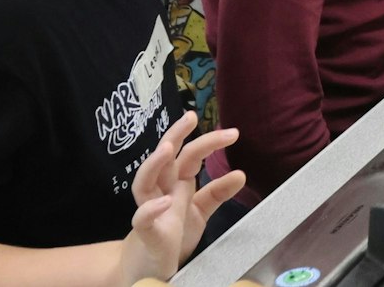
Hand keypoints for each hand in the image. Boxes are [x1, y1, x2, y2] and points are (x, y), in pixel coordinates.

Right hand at [114, 111, 246, 285]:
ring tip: (168, 148)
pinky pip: (141, 219)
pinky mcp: (146, 234)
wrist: (150, 267)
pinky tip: (164, 202)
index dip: (208, 142)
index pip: (190, 155)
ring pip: (144, 181)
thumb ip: (216, 193)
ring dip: (154, 163)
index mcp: (176, 183)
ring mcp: (150, 210)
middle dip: (175, 134)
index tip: (232, 133)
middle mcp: (160, 191)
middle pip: (164, 157)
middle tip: (191, 116)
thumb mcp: (200, 211)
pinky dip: (150, 210)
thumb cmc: (173, 234)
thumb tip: (241, 173)